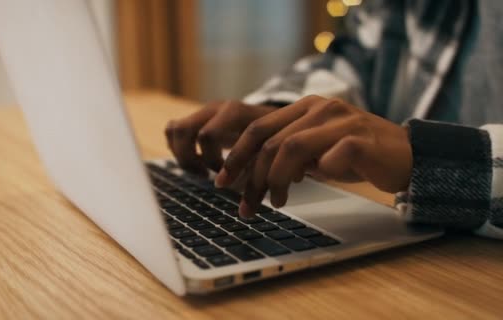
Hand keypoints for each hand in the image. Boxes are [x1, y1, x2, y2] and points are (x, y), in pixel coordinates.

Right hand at [165, 100, 276, 173]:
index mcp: (235, 113)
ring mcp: (204, 112)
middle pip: (183, 130)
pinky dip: (177, 148)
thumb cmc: (273, 140)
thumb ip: (257, 173)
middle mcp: (216, 109)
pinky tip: (197, 162)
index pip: (207, 136)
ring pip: (174, 129)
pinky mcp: (197, 118)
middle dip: (190, 158)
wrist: (278, 119)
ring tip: (200, 170)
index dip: (211, 162)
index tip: (223, 179)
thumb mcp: (269, 154)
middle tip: (206, 175)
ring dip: (181, 154)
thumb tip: (245, 206)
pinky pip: (172, 130)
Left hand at [214, 95, 412, 216]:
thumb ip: (286, 155)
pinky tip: (321, 180)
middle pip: (269, 141)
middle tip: (246, 205)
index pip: (257, 129)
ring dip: (277, 180)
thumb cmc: (356, 156)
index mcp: (304, 109)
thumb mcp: (315, 153)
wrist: (407, 154)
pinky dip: (320, 173)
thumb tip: (250, 177)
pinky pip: (330, 157)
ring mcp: (341, 120)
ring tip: (278, 202)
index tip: (222, 182)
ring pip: (292, 147)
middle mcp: (319, 108)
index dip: (235, 156)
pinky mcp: (361, 138)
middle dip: (251, 177)